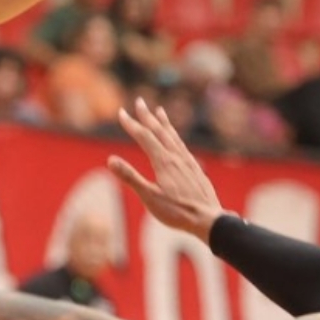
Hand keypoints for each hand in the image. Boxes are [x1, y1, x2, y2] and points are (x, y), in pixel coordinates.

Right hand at [107, 98, 224, 242]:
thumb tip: (110, 160)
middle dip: (147, 116)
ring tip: (160, 111)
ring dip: (164, 123)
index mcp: (163, 161)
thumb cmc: (177, 212)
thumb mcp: (149, 197)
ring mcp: (188, 161)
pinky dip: (175, 136)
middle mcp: (176, 157)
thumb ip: (130, 177)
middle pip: (159, 131)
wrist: (209, 219)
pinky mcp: (195, 169)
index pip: (144, 137)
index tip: (121, 112)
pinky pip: (182, 146)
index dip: (131, 124)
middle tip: (139, 101)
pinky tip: (176, 139)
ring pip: (173, 136)